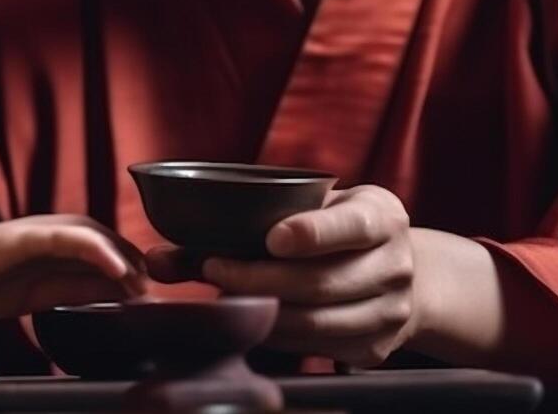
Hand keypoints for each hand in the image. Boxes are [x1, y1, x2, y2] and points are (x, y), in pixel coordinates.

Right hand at [0, 214, 147, 318]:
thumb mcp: (36, 297)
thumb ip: (71, 290)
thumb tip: (113, 291)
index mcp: (44, 242)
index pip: (94, 242)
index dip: (123, 258)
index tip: (144, 284)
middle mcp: (40, 229)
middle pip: (95, 231)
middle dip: (127, 255)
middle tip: (148, 284)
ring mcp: (28, 230)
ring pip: (84, 230)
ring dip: (117, 252)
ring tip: (137, 278)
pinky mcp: (17, 237)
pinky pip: (62, 237)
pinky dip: (92, 248)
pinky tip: (112, 266)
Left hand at [146, 185, 417, 367]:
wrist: (403, 276)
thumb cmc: (333, 232)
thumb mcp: (305, 210)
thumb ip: (237, 226)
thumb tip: (155, 259)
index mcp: (382, 216)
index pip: (351, 226)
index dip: (311, 233)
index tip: (271, 238)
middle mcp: (396, 263)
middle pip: (322, 282)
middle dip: (261, 279)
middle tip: (214, 270)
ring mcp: (391, 310)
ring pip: (318, 321)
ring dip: (265, 312)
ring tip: (226, 295)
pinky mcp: (377, 347)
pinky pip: (319, 347)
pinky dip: (279, 337)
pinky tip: (252, 322)